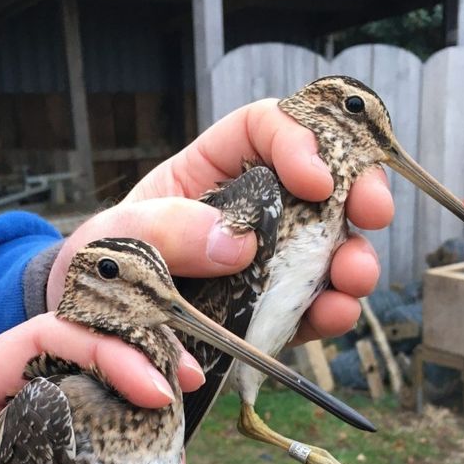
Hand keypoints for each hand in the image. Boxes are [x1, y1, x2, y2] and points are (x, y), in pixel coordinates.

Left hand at [47, 98, 392, 341]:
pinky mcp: (272, 310)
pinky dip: (331, 311)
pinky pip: (313, 305)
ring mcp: (268, 262)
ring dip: (353, 258)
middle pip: (324, 184)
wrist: (90, 333)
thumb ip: (166, 228)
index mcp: (213, 170)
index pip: (268, 130)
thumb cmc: (101, 266)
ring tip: (353, 277)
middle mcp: (253, 210)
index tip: (315, 179)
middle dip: (359, 191)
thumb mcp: (114, 237)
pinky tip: (332, 313)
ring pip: (332, 246)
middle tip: (373, 212)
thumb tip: (237, 243)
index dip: (301, 141)